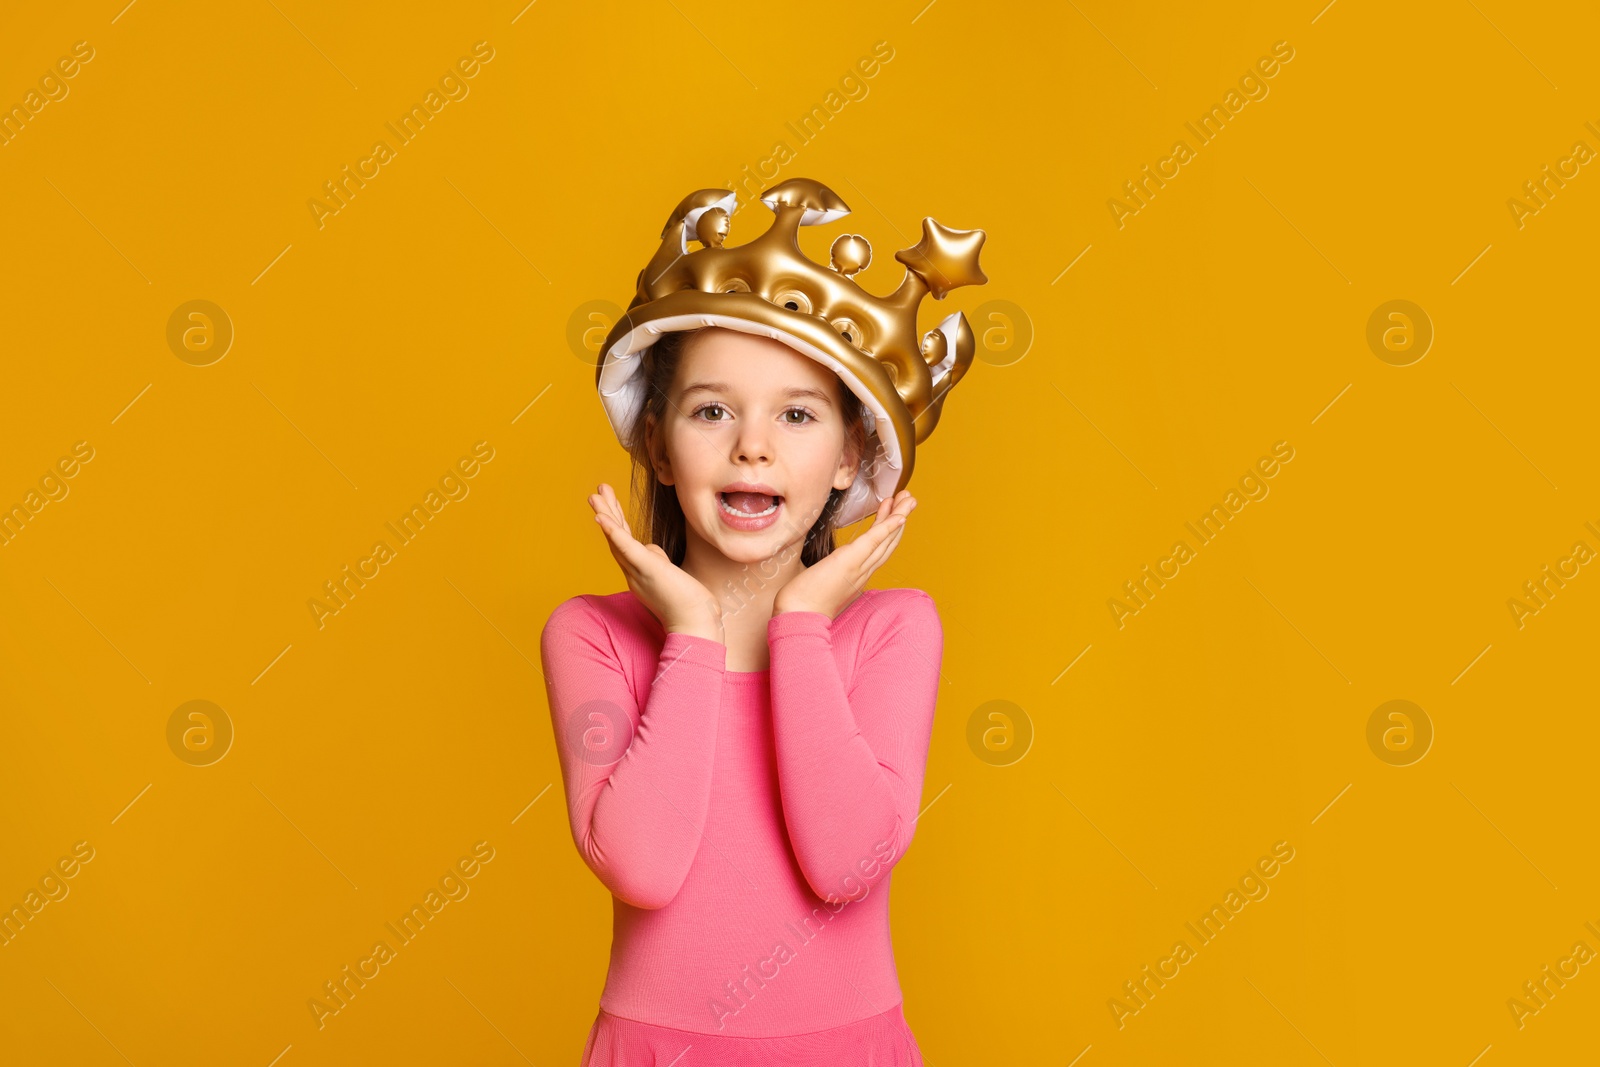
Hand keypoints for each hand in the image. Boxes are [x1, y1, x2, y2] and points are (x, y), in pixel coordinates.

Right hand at [589, 483, 723, 642]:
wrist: (696, 626)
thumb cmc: (688, 605)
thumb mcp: (670, 576)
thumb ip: (658, 561)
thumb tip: (652, 548)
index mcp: (639, 573)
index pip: (624, 543)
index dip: (615, 522)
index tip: (608, 504)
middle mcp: (633, 572)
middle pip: (615, 537)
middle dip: (607, 512)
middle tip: (597, 492)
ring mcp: (638, 572)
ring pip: (616, 539)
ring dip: (605, 515)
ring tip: (595, 496)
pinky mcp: (648, 570)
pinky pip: (626, 548)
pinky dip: (613, 532)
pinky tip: (602, 518)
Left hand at [773, 491, 915, 618]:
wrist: (798, 615)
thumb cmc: (803, 601)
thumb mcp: (820, 581)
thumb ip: (829, 571)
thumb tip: (825, 565)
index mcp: (858, 574)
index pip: (879, 547)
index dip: (889, 528)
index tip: (892, 510)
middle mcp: (864, 571)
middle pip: (889, 541)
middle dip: (900, 517)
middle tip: (909, 498)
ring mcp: (859, 567)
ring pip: (886, 539)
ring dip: (900, 516)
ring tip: (909, 498)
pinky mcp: (850, 562)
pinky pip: (874, 542)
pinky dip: (888, 528)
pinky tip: (899, 516)